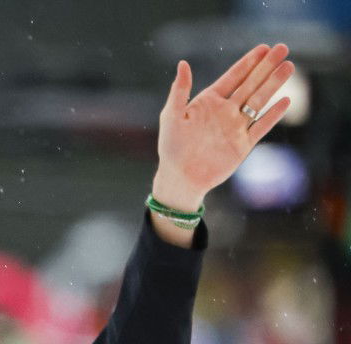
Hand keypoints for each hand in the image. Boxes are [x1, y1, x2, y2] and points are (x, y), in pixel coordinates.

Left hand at [152, 43, 293, 211]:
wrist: (180, 178)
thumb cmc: (171, 147)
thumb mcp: (172, 116)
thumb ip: (179, 91)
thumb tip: (183, 63)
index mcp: (209, 102)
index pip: (233, 77)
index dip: (248, 62)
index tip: (264, 47)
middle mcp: (225, 111)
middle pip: (251, 84)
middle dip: (266, 66)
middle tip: (283, 48)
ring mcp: (236, 127)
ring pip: (259, 101)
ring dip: (274, 84)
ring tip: (289, 66)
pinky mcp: (243, 145)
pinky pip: (261, 127)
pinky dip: (273, 115)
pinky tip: (285, 101)